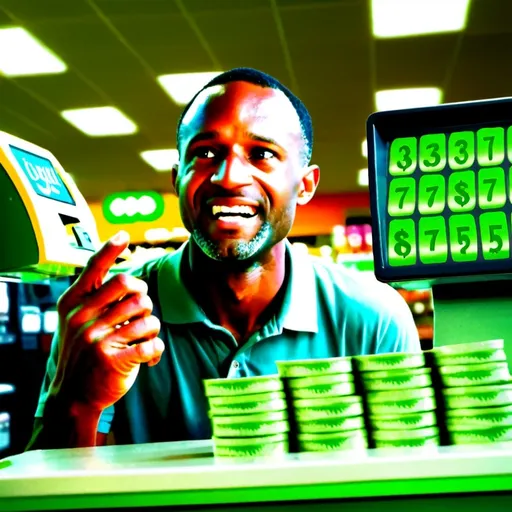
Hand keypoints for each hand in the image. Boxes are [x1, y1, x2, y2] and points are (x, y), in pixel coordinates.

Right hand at [50, 231, 163, 411]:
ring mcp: (96, 339)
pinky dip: (156, 349)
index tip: (122, 235)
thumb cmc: (82, 353)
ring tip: (144, 338)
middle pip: (133, 288)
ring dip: (152, 328)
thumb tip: (128, 277)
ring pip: (148, 317)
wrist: (73, 396)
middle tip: (140, 314)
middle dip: (145, 300)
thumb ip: (94, 299)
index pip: (93, 268)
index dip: (109, 250)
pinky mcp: (113, 361)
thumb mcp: (76, 322)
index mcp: (74, 304)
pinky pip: (152, 344)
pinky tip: (149, 356)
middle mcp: (82, 318)